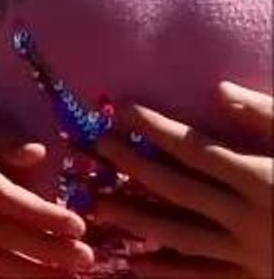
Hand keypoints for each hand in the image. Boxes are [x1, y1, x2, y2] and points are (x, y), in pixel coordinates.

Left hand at [94, 82, 272, 277]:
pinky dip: (169, 272)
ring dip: (135, 219)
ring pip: (180, 235)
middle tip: (94, 146)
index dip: (152, 127)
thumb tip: (216, 90)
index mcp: (262, 177)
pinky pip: (205, 278)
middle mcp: (250, 217)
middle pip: (176, 188)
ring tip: (96, 203)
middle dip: (130, 165)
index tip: (119, 109)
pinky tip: (135, 264)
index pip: (193, 148)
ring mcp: (251, 254)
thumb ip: (266, 114)